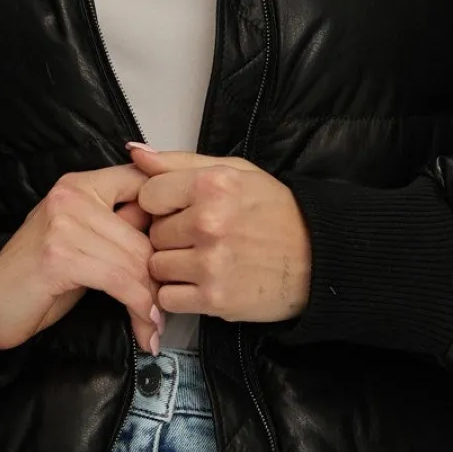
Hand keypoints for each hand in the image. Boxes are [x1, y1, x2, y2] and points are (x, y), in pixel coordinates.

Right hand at [0, 162, 164, 354]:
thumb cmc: (37, 280)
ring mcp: (65, 222)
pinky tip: (143, 328)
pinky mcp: (60, 255)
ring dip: (151, 302)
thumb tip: (176, 243)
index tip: (187, 256)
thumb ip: (120, 232)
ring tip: (154, 326)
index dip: (174, 217)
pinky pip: (119, 280)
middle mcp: (73, 194)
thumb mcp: (83, 244)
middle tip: (167, 312)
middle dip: (161, 278)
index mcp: (81, 184)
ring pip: (136, 260)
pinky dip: (137, 308)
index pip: (146, 184)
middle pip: (146, 232)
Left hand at [122, 143, 311, 325]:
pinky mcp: (214, 299)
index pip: (149, 195)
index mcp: (213, 185)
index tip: (182, 210)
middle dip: (170, 236)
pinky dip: (180, 294)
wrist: (319, 259)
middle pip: (152, 233)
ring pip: (156, 267)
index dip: (162, 204)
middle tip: (200, 238)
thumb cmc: (277, 213)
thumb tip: (134, 152)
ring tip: (202, 260)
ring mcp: (211, 263)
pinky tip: (202, 282)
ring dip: (173, 267)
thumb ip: (180, 162)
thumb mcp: (236, 172)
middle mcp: (210, 222)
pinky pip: (168, 298)